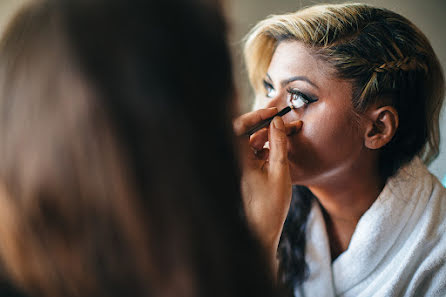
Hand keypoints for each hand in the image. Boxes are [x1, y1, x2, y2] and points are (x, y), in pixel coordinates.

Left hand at [233, 108, 301, 268]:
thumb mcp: (280, 171)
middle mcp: (236, 161)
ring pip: (252, 142)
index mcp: (238, 160)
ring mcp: (240, 166)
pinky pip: (254, 152)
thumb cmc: (270, 205)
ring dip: (269, 136)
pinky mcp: (245, 171)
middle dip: (266, 125)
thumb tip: (277, 122)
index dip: (254, 115)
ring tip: (290, 134)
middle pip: (246, 133)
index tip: (273, 111)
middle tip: (286, 121)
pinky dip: (267, 147)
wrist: (262, 230)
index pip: (238, 128)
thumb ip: (279, 144)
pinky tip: (281, 149)